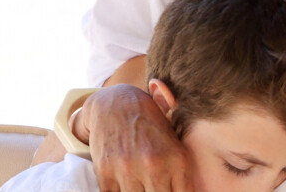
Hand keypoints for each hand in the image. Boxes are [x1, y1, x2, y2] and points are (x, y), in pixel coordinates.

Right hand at [77, 84, 192, 191]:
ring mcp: (129, 168)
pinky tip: (123, 183)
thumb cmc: (150, 124)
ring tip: (140, 183)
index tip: (169, 190)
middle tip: (154, 186)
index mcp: (177, 158)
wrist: (117, 102)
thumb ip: (180, 172)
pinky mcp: (105, 170)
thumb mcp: (174, 143)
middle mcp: (155, 164)